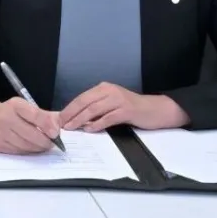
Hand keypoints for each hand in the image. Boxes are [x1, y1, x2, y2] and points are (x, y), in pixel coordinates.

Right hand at [0, 98, 61, 154]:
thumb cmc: (8, 111)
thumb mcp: (23, 106)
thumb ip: (43, 114)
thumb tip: (59, 123)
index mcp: (15, 105)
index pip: (34, 115)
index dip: (47, 125)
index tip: (56, 133)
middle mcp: (6, 118)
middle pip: (31, 134)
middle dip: (45, 141)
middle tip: (52, 143)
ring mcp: (1, 133)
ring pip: (26, 146)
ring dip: (38, 148)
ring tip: (43, 146)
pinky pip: (18, 151)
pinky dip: (28, 151)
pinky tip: (31, 148)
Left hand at [59, 82, 188, 132]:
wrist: (156, 110)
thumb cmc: (132, 109)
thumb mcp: (112, 104)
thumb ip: (97, 109)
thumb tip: (77, 119)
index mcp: (104, 88)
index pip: (81, 97)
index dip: (69, 108)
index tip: (59, 118)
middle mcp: (109, 91)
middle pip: (85, 102)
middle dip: (72, 114)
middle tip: (62, 124)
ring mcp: (119, 100)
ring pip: (94, 109)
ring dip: (81, 119)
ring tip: (72, 128)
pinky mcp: (127, 110)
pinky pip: (109, 117)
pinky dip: (98, 124)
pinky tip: (90, 129)